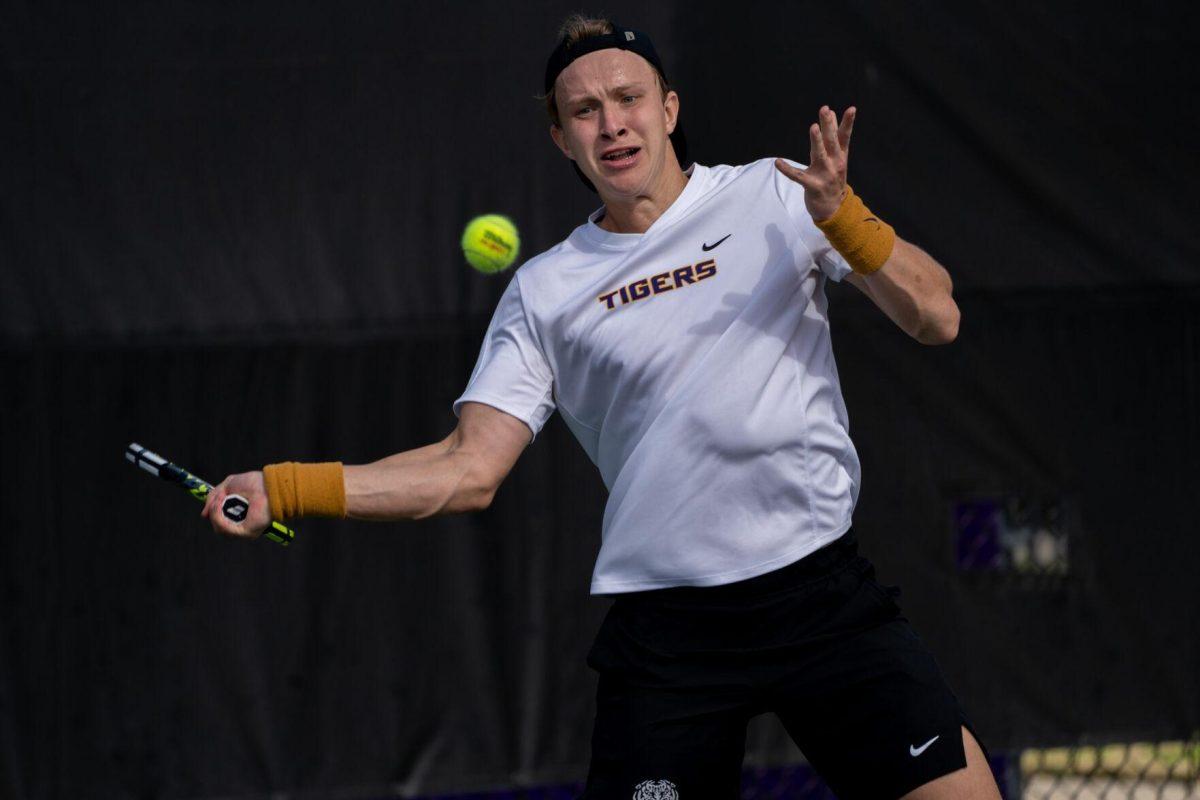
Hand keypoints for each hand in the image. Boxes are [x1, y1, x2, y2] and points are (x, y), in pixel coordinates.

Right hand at [201, 470, 270, 540]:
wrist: (267, 484)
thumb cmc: (253, 483)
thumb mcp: (227, 486)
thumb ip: (213, 498)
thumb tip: (204, 515)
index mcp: (240, 517)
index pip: (220, 522)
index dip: (213, 513)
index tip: (209, 504)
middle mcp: (242, 526)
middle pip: (218, 527)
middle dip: (213, 511)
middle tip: (218, 498)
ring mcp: (244, 531)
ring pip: (219, 530)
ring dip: (215, 513)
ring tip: (220, 499)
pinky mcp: (246, 532)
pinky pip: (225, 530)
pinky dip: (218, 517)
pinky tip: (219, 504)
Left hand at [775, 105, 855, 220]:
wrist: (833, 208)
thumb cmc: (832, 179)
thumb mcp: (837, 160)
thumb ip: (834, 138)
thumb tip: (832, 114)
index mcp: (841, 157)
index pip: (845, 137)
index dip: (847, 123)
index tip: (850, 109)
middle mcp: (835, 164)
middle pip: (831, 141)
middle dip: (828, 125)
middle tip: (825, 110)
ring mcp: (825, 175)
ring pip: (819, 155)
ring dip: (816, 141)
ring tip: (813, 127)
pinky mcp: (812, 186)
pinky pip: (797, 176)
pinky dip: (787, 169)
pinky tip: (778, 162)